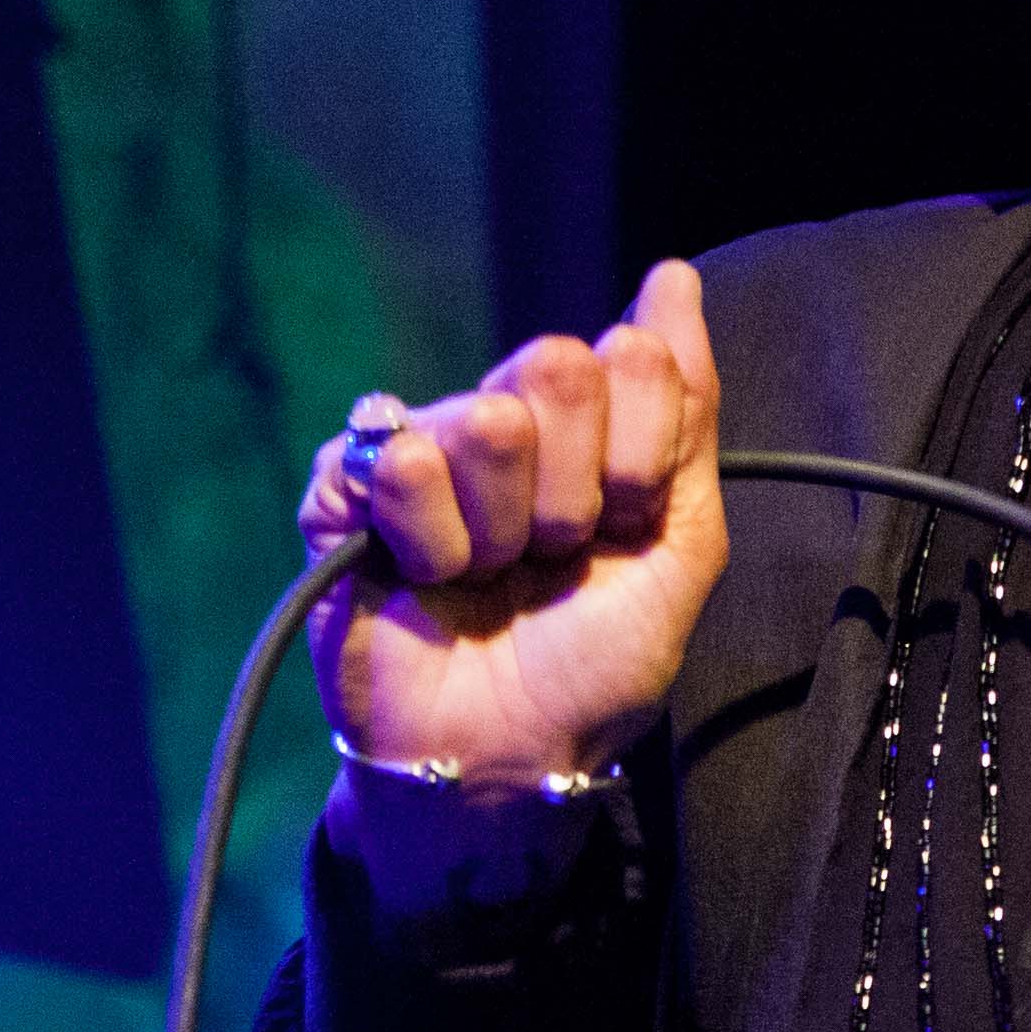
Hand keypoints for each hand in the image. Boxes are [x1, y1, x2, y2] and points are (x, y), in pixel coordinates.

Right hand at [297, 260, 727, 835]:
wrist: (509, 758)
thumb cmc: (594, 660)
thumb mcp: (680, 539)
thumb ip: (687, 407)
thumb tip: (675, 273)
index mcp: (589, 421)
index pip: (636, 356)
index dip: (642, 459)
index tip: (628, 528)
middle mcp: (505, 418)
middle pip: (558, 364)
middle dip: (578, 490)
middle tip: (555, 555)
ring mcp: (422, 448)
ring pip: (485, 420)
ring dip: (504, 528)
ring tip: (490, 576)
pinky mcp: (343, 487)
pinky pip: (398, 458)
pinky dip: (431, 538)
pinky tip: (424, 575)